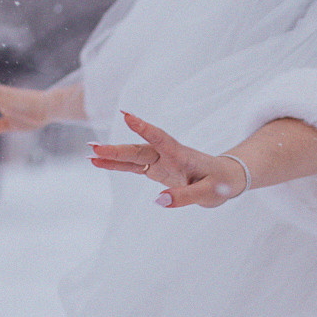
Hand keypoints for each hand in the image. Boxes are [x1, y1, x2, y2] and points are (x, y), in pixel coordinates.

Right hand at [91, 111, 247, 207]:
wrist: (226, 178)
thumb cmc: (221, 183)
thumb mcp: (209, 193)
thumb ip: (185, 196)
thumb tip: (158, 201)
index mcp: (182, 155)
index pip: (161, 138)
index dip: (145, 128)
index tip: (127, 116)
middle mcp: (168, 154)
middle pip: (140, 149)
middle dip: (117, 149)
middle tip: (94, 148)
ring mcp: (160, 160)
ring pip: (133, 156)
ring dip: (112, 155)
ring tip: (90, 153)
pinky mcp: (156, 169)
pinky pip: (133, 166)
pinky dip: (116, 165)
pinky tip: (97, 163)